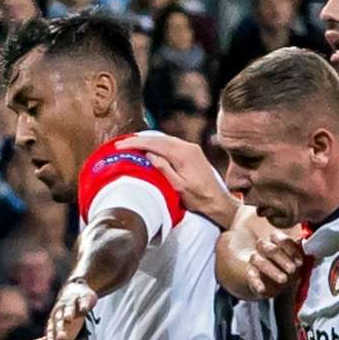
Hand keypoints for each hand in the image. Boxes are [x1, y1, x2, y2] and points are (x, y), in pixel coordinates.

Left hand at [24, 279, 97, 339]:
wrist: (75, 290)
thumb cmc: (64, 316)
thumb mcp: (55, 329)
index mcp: (54, 321)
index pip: (51, 330)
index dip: (51, 338)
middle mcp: (61, 312)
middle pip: (59, 321)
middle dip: (60, 329)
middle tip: (60, 338)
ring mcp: (73, 304)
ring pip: (69, 309)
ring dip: (68, 313)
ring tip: (68, 318)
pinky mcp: (84, 299)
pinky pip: (84, 303)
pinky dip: (84, 306)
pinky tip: (84, 311)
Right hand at [115, 131, 236, 226]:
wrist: (218, 201)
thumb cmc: (199, 198)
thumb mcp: (178, 187)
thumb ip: (163, 169)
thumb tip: (149, 154)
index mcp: (183, 154)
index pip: (154, 144)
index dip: (136, 144)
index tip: (120, 146)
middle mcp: (187, 147)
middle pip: (158, 138)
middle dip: (139, 140)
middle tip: (121, 143)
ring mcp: (191, 148)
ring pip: (164, 139)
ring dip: (147, 141)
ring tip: (131, 144)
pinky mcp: (192, 152)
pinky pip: (171, 143)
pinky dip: (157, 144)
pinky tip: (149, 148)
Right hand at [239, 231, 303, 298]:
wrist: (271, 282)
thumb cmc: (285, 267)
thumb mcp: (295, 261)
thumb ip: (299, 253)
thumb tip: (301, 242)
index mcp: (275, 241)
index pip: (281, 239)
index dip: (292, 250)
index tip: (300, 262)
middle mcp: (263, 247)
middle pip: (271, 249)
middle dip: (283, 259)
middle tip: (293, 269)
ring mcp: (255, 260)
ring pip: (259, 261)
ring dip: (273, 271)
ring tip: (284, 279)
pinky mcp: (249, 273)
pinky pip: (250, 276)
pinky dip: (256, 283)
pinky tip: (262, 289)